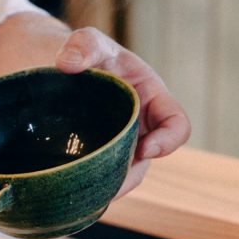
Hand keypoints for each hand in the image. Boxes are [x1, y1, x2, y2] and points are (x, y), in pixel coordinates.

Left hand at [54, 27, 190, 196]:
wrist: (62, 72)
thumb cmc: (86, 55)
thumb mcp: (88, 42)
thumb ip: (83, 45)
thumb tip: (67, 64)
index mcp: (152, 100)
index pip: (176, 125)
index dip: (168, 141)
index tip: (146, 149)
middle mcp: (141, 129)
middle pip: (144, 163)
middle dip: (128, 176)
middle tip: (104, 185)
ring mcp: (119, 148)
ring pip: (121, 178)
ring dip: (107, 189)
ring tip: (83, 195)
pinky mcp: (97, 160)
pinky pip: (100, 181)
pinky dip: (89, 190)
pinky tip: (69, 195)